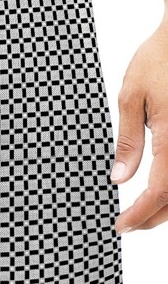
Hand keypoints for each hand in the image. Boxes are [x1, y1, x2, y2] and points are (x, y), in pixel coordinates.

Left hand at [111, 17, 167, 232]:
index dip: (139, 216)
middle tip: (128, 223)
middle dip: (154, 218)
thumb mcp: (132, 96)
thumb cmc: (160, 58)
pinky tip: (163, 186)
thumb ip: (128, 140)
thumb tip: (119, 179)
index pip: (159, 193)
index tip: (120, 225)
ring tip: (144, 210)